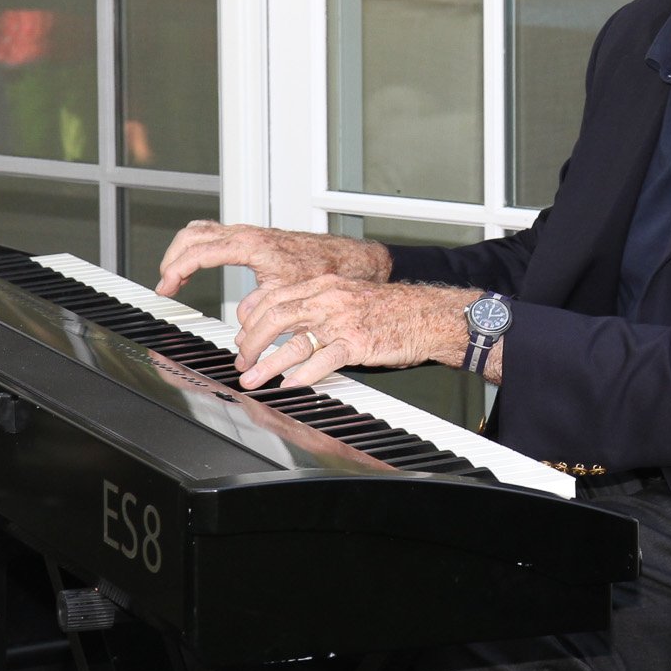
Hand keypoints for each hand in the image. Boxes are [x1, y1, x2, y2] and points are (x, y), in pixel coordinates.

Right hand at [156, 221, 391, 297]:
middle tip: (165, 284)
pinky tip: (197, 266)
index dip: (177, 269)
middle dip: (173, 258)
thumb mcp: (289, 293)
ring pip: (201, 231)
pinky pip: (214, 235)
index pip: (200, 251)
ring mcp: (248, 233)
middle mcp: (247, 234)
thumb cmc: (323, 269)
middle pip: (193, 235)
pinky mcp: (252, 238)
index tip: (165, 287)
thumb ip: (262, 308)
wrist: (345, 257)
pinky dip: (198, 248)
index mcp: (251, 244)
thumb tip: (241, 323)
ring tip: (174, 277)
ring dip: (183, 251)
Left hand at [234, 277, 479, 388]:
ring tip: (253, 379)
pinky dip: (303, 375)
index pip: (274, 297)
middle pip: (275, 317)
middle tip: (242, 362)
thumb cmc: (392, 309)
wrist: (428, 313)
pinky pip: (323, 360)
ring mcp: (343, 321)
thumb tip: (290, 323)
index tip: (243, 339)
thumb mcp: (349, 296)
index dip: (251, 320)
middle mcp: (329, 299)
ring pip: (294, 341)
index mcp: (324, 285)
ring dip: (268, 364)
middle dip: (251, 343)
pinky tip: (291, 385)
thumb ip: (320, 305)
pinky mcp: (358, 343)